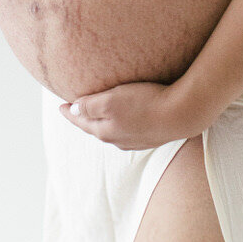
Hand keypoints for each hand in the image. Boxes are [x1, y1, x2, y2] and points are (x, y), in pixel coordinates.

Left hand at [58, 79, 205, 150]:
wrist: (182, 114)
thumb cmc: (145, 104)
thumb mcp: (111, 101)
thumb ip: (90, 106)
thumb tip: (73, 110)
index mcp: (105, 131)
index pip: (81, 121)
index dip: (70, 113)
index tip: (60, 105)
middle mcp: (118, 140)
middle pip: (95, 128)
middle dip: (84, 119)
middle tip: (76, 109)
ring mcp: (135, 141)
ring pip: (111, 130)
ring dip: (102, 121)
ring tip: (98, 113)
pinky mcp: (150, 136)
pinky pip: (127, 130)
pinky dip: (119, 123)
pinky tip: (125, 118)